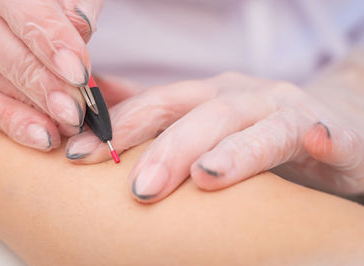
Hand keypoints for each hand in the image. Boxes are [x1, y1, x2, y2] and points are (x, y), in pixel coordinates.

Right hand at [0, 0, 102, 149]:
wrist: (23, 11)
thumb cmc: (55, 4)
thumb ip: (75, 7)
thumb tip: (81, 30)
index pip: (20, 5)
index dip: (51, 40)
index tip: (79, 75)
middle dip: (38, 82)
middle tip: (74, 112)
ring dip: (24, 108)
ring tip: (63, 128)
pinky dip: (6, 118)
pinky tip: (41, 136)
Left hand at [66, 72, 363, 202]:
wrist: (327, 128)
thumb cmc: (256, 136)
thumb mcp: (205, 128)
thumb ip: (161, 125)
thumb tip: (103, 121)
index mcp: (210, 98)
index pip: (158, 104)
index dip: (120, 127)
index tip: (78, 156)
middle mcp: (245, 98)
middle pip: (202, 113)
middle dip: (168, 148)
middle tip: (140, 189)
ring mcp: (289, 112)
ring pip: (259, 125)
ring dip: (234, 150)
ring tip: (206, 176)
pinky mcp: (333, 133)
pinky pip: (326, 134)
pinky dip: (322, 137)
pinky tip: (317, 140)